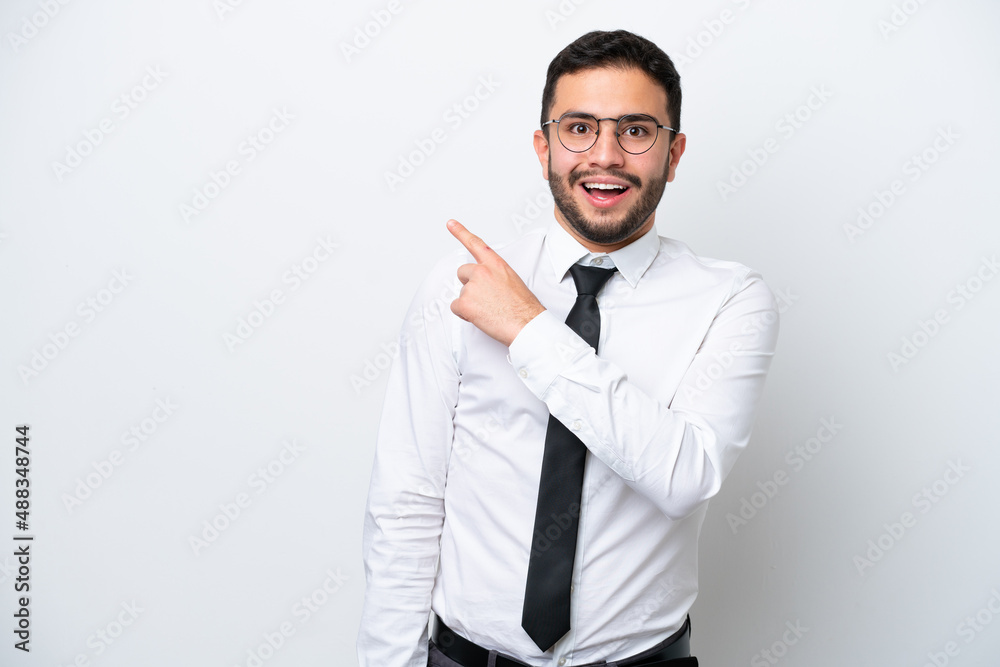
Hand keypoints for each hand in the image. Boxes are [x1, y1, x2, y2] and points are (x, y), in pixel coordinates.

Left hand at [447, 219, 544, 346]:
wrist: (526, 324)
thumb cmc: (524, 307)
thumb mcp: (512, 281)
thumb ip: (495, 276)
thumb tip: (487, 284)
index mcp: (495, 264)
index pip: (475, 244)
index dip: (461, 232)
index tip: (450, 223)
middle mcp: (481, 272)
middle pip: (463, 273)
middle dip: (470, 284)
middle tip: (485, 297)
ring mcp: (472, 287)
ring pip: (461, 294)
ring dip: (471, 302)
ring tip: (489, 310)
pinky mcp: (464, 303)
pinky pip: (456, 307)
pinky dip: (465, 314)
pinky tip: (480, 316)